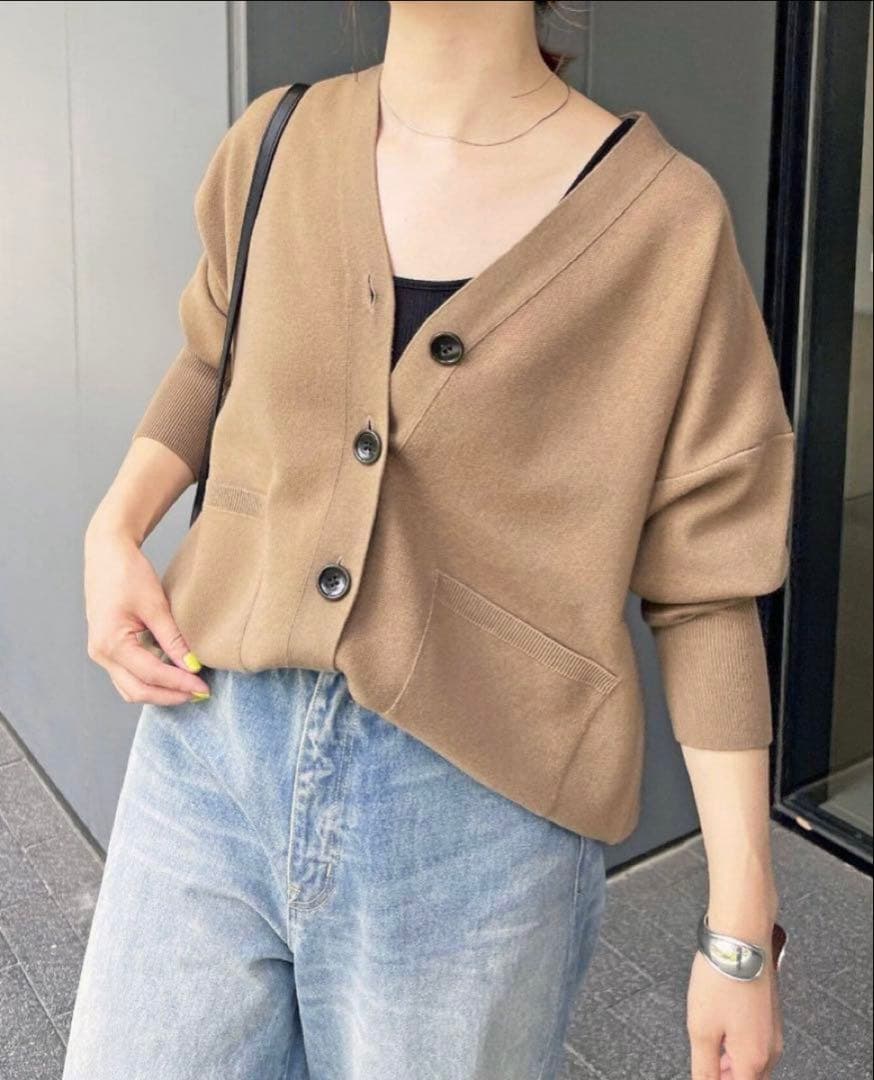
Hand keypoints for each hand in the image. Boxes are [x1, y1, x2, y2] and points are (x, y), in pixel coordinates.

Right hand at [84, 522, 210, 704]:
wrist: (107, 554)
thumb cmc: (127, 573)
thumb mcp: (155, 606)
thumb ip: (173, 639)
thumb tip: (192, 666)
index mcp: (111, 643)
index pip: (150, 674)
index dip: (179, 683)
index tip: (203, 687)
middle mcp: (101, 653)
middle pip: (137, 690)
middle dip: (170, 696)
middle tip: (199, 694)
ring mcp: (101, 653)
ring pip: (130, 688)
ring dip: (159, 693)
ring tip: (189, 688)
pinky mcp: (107, 648)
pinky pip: (127, 676)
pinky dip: (149, 681)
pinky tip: (172, 676)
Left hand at [687, 948, 783, 1078]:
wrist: (741, 940)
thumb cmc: (722, 978)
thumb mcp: (701, 1029)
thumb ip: (704, 1067)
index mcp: (753, 1059)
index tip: (707, 1075)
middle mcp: (770, 1049)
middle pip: (750, 1078)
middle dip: (727, 1077)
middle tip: (706, 1068)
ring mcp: (773, 1030)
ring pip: (753, 1062)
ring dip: (731, 1064)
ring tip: (709, 1051)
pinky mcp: (770, 1014)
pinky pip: (756, 1042)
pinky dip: (738, 1046)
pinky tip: (721, 1030)